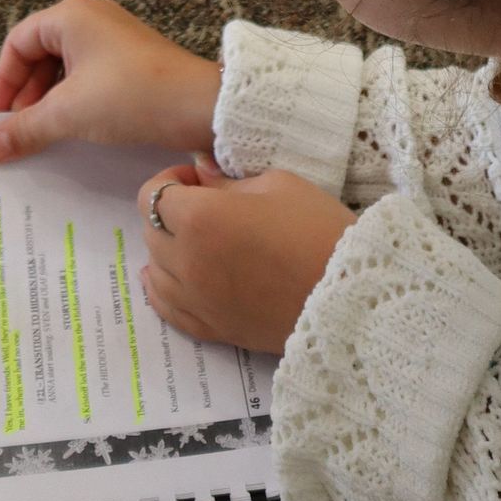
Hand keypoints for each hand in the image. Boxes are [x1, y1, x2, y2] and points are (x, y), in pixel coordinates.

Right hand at [0, 0, 220, 161]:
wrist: (202, 107)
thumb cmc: (133, 96)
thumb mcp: (70, 113)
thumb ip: (24, 128)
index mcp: (71, 16)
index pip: (18, 43)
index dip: (2, 82)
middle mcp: (91, 19)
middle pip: (40, 53)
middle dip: (25, 95)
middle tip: (16, 132)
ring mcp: (114, 39)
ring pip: (65, 68)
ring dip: (49, 101)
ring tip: (43, 136)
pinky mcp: (132, 62)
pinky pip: (89, 77)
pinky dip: (74, 102)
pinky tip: (74, 131)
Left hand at [136, 161, 353, 354]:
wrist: (350, 295)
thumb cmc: (317, 229)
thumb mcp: (277, 185)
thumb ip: (227, 181)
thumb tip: (199, 172)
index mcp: (200, 219)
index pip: (153, 195)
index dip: (172, 180)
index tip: (198, 179)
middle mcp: (188, 262)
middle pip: (151, 232)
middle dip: (169, 213)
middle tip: (204, 205)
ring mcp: (198, 301)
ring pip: (155, 270)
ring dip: (166, 250)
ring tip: (196, 240)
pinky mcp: (213, 329)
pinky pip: (167, 309)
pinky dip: (162, 289)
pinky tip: (168, 277)